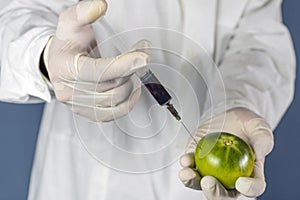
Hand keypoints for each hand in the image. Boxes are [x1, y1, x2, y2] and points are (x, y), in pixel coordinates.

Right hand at [44, 0, 148, 121]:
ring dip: (132, 83)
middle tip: (142, 53)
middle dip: (132, 69)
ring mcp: (78, 105)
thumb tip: (100, 5)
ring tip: (135, 68)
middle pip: (111, 86)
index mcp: (65, 68)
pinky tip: (132, 88)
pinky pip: (114, 114)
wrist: (58, 65)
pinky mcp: (88, 113)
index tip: (144, 57)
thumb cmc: (68, 44)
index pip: (97, 71)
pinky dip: (129, 102)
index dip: (123, 65)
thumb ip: (83, 11)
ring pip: (116, 100)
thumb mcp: (70, 22)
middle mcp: (69, 91)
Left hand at [178, 108, 273, 199]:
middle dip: (214, 193)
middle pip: (223, 195)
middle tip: (209, 182)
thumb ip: (262, 139)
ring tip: (188, 174)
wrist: (229, 114)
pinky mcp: (197, 161)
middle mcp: (229, 178)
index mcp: (250, 174)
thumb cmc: (247, 124)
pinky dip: (186, 165)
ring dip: (192, 182)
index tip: (241, 182)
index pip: (253, 188)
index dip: (249, 189)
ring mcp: (211, 171)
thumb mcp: (259, 127)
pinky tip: (185, 160)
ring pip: (201, 184)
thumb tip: (259, 154)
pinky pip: (190, 167)